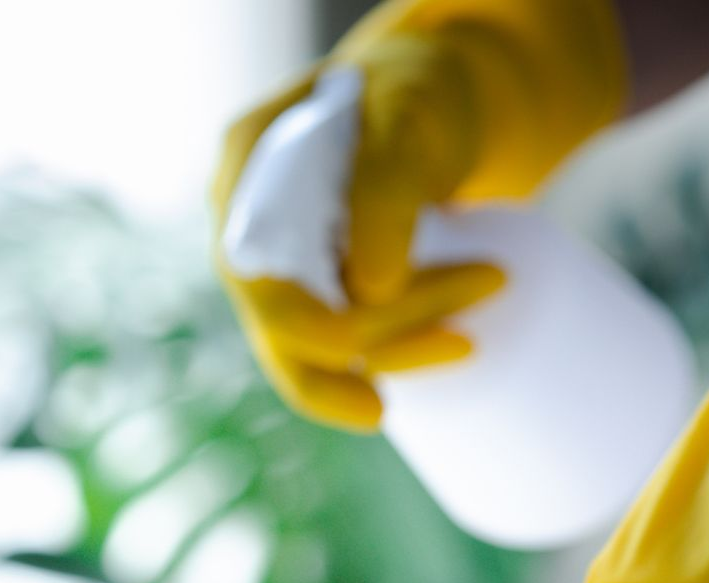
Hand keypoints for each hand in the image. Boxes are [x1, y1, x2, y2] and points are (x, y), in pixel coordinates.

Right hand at [212, 0, 624, 430]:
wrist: (425, 107)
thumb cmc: (417, 96)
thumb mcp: (409, 113)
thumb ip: (384, 186)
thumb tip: (372, 291)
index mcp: (243, 172)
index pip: (264, 275)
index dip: (326, 327)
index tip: (430, 326)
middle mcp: (243, 229)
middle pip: (282, 326)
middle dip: (376, 345)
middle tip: (465, 344)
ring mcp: (272, 266)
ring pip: (303, 352)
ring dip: (387, 360)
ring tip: (465, 345)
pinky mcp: (307, 291)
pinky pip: (327, 350)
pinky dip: (382, 360)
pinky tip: (431, 357)